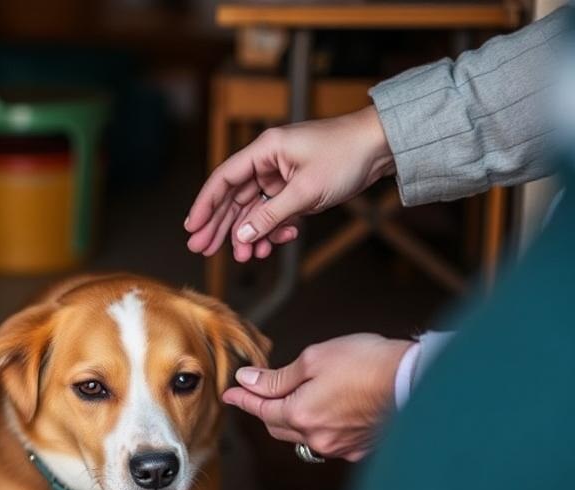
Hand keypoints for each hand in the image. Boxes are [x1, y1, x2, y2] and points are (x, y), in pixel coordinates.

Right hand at [184, 106, 394, 261]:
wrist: (382, 147)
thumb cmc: (346, 155)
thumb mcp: (306, 191)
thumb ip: (270, 215)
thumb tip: (241, 235)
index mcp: (265, 151)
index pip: (224, 179)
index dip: (205, 205)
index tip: (192, 228)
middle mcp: (268, 161)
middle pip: (234, 197)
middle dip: (220, 226)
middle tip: (203, 250)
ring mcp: (282, 176)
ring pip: (254, 209)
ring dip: (248, 234)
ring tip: (243, 257)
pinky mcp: (296, 188)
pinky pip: (274, 213)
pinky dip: (271, 230)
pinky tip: (270, 246)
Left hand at [222, 334, 412, 461]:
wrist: (416, 378)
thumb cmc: (367, 363)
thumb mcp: (314, 359)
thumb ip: (278, 376)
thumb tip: (249, 380)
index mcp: (300, 415)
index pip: (260, 409)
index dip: (243, 399)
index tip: (230, 394)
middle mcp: (316, 438)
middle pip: (278, 426)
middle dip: (266, 409)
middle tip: (258, 392)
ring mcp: (339, 447)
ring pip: (303, 436)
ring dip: (294, 419)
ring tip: (295, 399)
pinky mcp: (360, 449)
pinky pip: (329, 441)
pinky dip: (320, 427)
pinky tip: (328, 412)